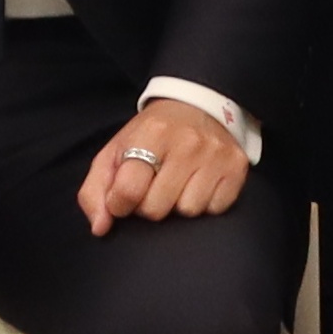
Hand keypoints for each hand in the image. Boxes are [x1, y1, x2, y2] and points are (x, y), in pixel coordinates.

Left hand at [78, 99, 248, 232]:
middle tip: (153, 185)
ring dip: (177, 204)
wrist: (198, 105)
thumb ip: (95, 191)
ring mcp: (216, 155)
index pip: (128, 190)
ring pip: (188, 211)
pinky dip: (204, 203)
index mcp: (152, 134)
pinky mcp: (237, 167)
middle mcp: (188, 143)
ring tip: (176, 184)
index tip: (123, 196)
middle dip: (149, 204)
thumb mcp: (114, 152)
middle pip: (157, 208)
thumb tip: (101, 228)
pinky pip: (215, 209)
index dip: (119, 203)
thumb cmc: (150, 135)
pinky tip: (198, 184)